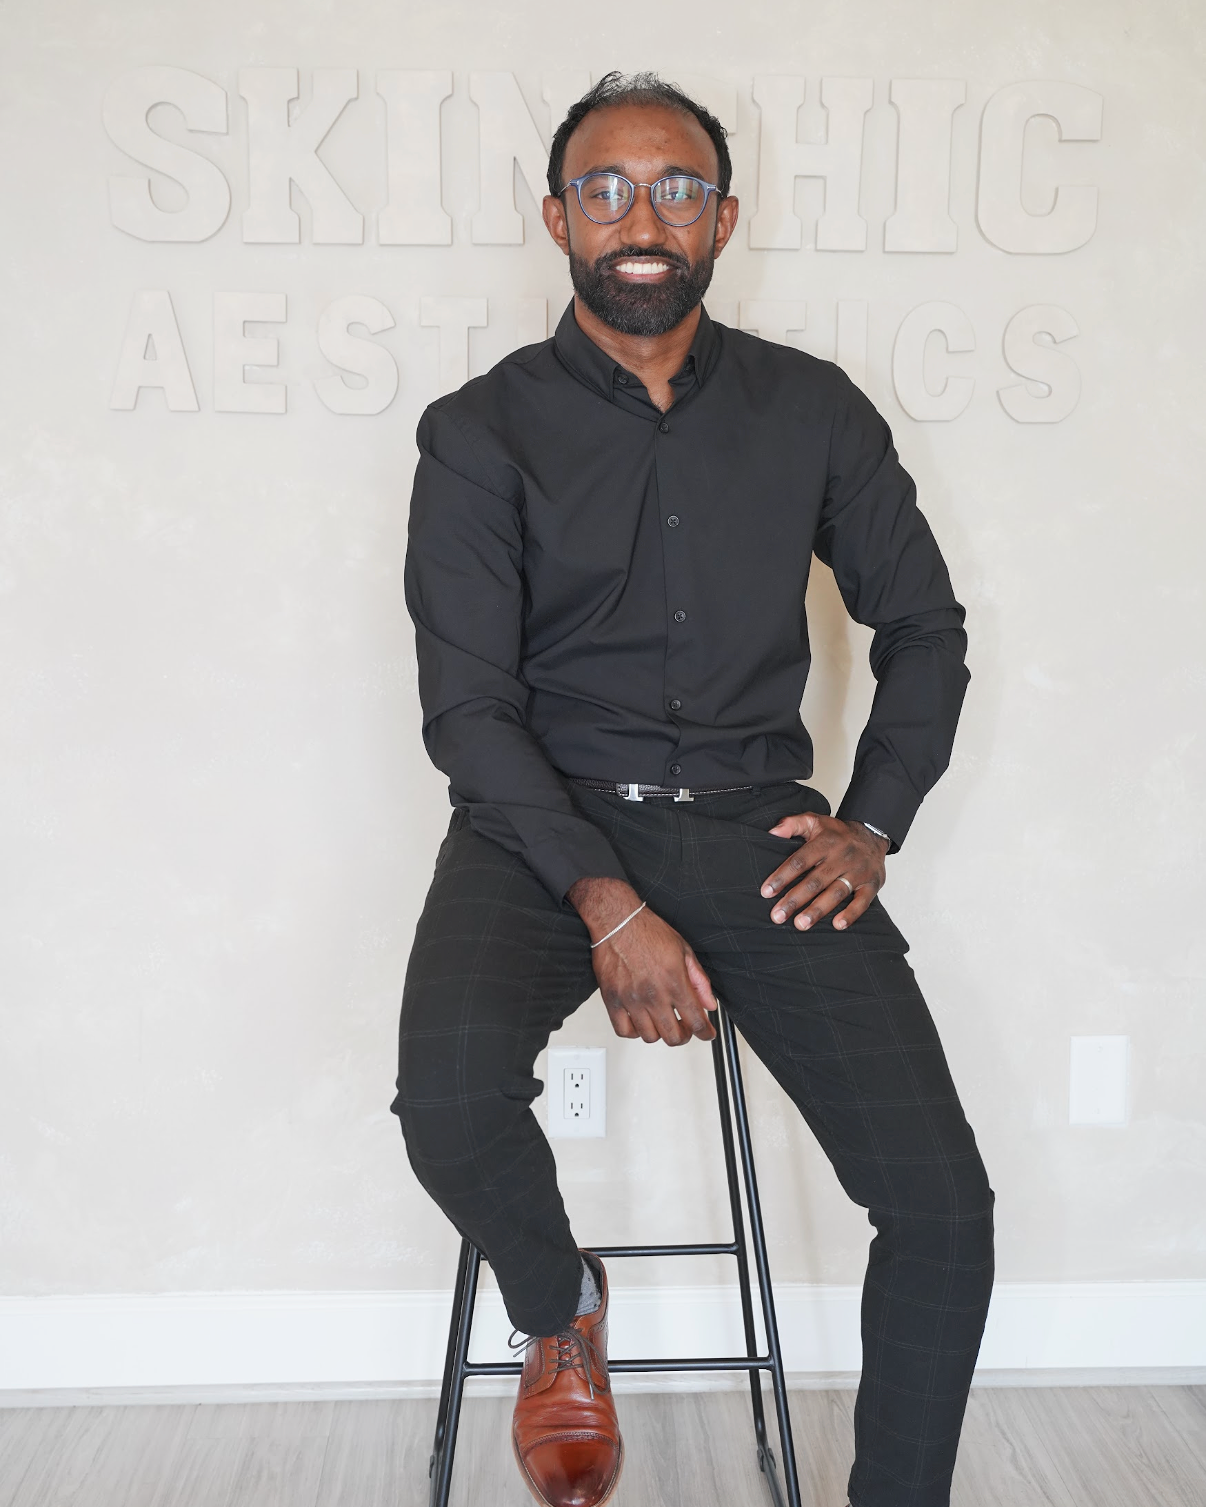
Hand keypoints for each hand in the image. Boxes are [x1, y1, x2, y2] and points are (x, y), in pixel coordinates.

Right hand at [567, 877, 717, 1045]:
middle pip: (674, 1036)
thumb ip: (699, 980)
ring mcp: (632, 1000)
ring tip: (662, 1021)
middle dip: (685, 1035)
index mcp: (674, 982)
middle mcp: (653, 994)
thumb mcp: (684, 950)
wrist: (618, 921)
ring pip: (650, 1037)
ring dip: (660, 1033)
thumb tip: (709, 1003)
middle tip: (685, 1027)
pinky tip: (641, 1021)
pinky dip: (635, 1032)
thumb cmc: (648, 931)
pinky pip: (624, 1031)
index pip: (696, 1021)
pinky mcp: (613, 1000)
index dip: (705, 1033)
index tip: (707, 1033)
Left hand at [759, 814, 888, 931]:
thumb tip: (772, 833)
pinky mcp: (871, 884)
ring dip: (817, 910)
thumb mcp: (814, 821)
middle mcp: (842, 857)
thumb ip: (792, 824)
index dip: (782, 876)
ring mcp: (858, 871)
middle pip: (815, 881)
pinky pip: (862, 901)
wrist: (873, 834)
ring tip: (800, 924)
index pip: (800, 861)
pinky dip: (851, 914)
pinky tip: (837, 925)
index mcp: (825, 842)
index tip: (767, 892)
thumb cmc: (837, 833)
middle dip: (795, 900)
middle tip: (778, 915)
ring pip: (836, 893)